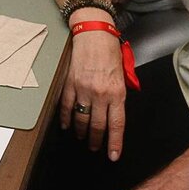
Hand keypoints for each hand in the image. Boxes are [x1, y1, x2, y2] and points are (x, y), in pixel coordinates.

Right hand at [58, 30, 128, 159]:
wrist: (94, 33)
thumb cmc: (110, 51)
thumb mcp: (123, 73)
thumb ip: (120, 93)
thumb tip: (116, 110)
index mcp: (117, 92)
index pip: (116, 124)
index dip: (114, 142)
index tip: (112, 156)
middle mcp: (100, 94)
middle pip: (97, 125)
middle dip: (96, 141)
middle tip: (95, 148)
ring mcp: (83, 89)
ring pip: (81, 118)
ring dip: (81, 132)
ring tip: (82, 138)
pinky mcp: (69, 84)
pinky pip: (66, 106)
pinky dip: (65, 118)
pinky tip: (66, 126)